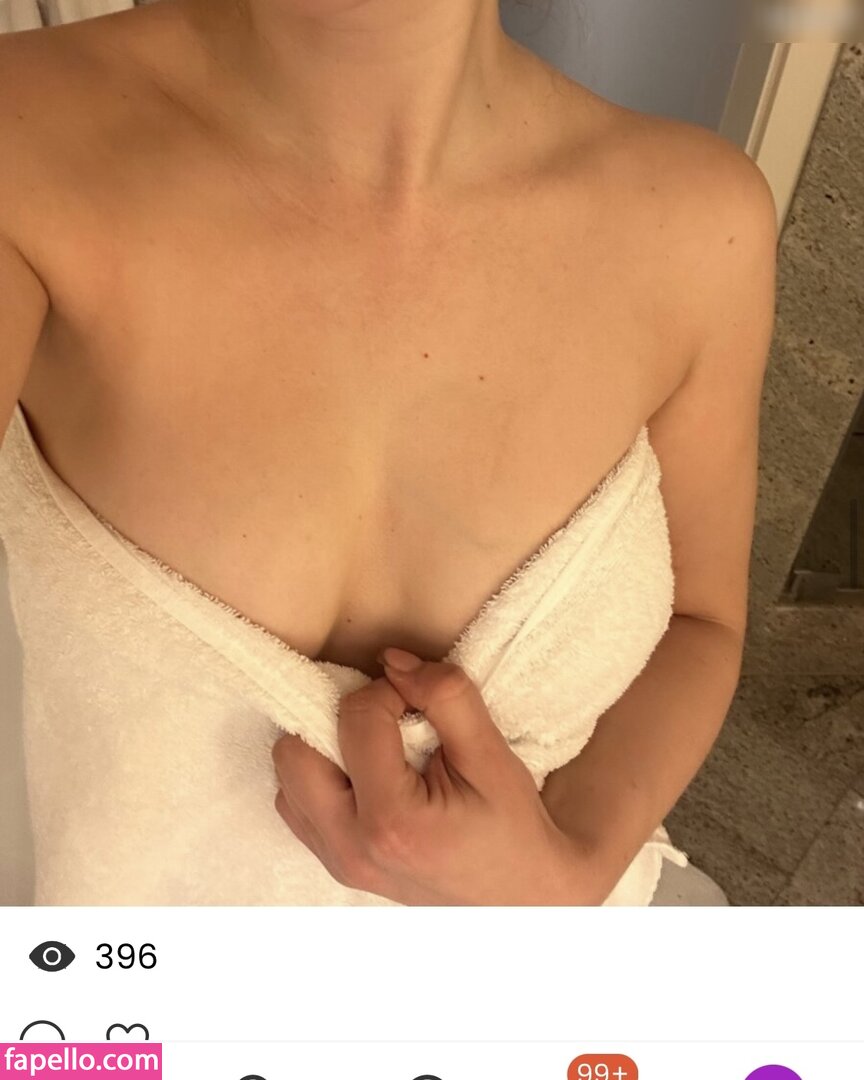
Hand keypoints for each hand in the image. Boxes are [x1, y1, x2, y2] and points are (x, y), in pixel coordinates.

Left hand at [271, 647, 604, 904]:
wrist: (522, 897)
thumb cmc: (512, 829)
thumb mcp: (492, 755)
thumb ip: (446, 698)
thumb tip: (393, 661)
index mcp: (392, 820)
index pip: (355, 720)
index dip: (387, 691)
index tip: (419, 702)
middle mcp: (350, 846)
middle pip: (295, 751)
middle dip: (338, 718)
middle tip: (387, 720)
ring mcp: (337, 862)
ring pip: (287, 778)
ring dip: (323, 747)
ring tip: (377, 748)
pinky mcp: (334, 864)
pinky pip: (296, 805)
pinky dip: (321, 776)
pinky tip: (366, 774)